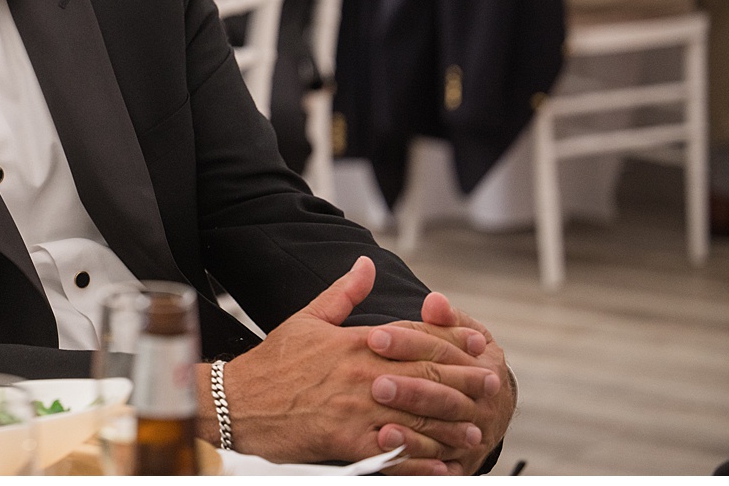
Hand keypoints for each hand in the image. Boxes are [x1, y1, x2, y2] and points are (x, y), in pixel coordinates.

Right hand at [216, 257, 486, 467]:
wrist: (238, 401)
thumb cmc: (273, 362)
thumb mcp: (308, 318)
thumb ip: (344, 293)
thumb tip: (366, 263)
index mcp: (354, 341)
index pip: (414, 337)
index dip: (450, 339)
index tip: (477, 344)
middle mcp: (360, 372)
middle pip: (425, 376)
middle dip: (463, 381)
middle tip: (491, 386)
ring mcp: (355, 408)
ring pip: (416, 416)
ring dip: (449, 425)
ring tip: (474, 431)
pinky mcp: (345, 441)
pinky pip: (392, 451)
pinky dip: (419, 460)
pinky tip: (440, 465)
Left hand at [372, 294, 515, 475]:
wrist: (492, 405)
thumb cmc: (465, 360)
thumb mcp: (464, 335)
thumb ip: (446, 319)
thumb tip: (434, 301)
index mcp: (483, 363)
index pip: (442, 349)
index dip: (409, 342)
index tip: (375, 336)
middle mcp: (483, 401)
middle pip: (444, 393)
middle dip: (410, 389)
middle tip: (376, 384)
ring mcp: (474, 432)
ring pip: (443, 430)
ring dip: (413, 429)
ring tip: (381, 426)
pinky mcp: (461, 460)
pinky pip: (440, 463)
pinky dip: (416, 459)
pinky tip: (391, 450)